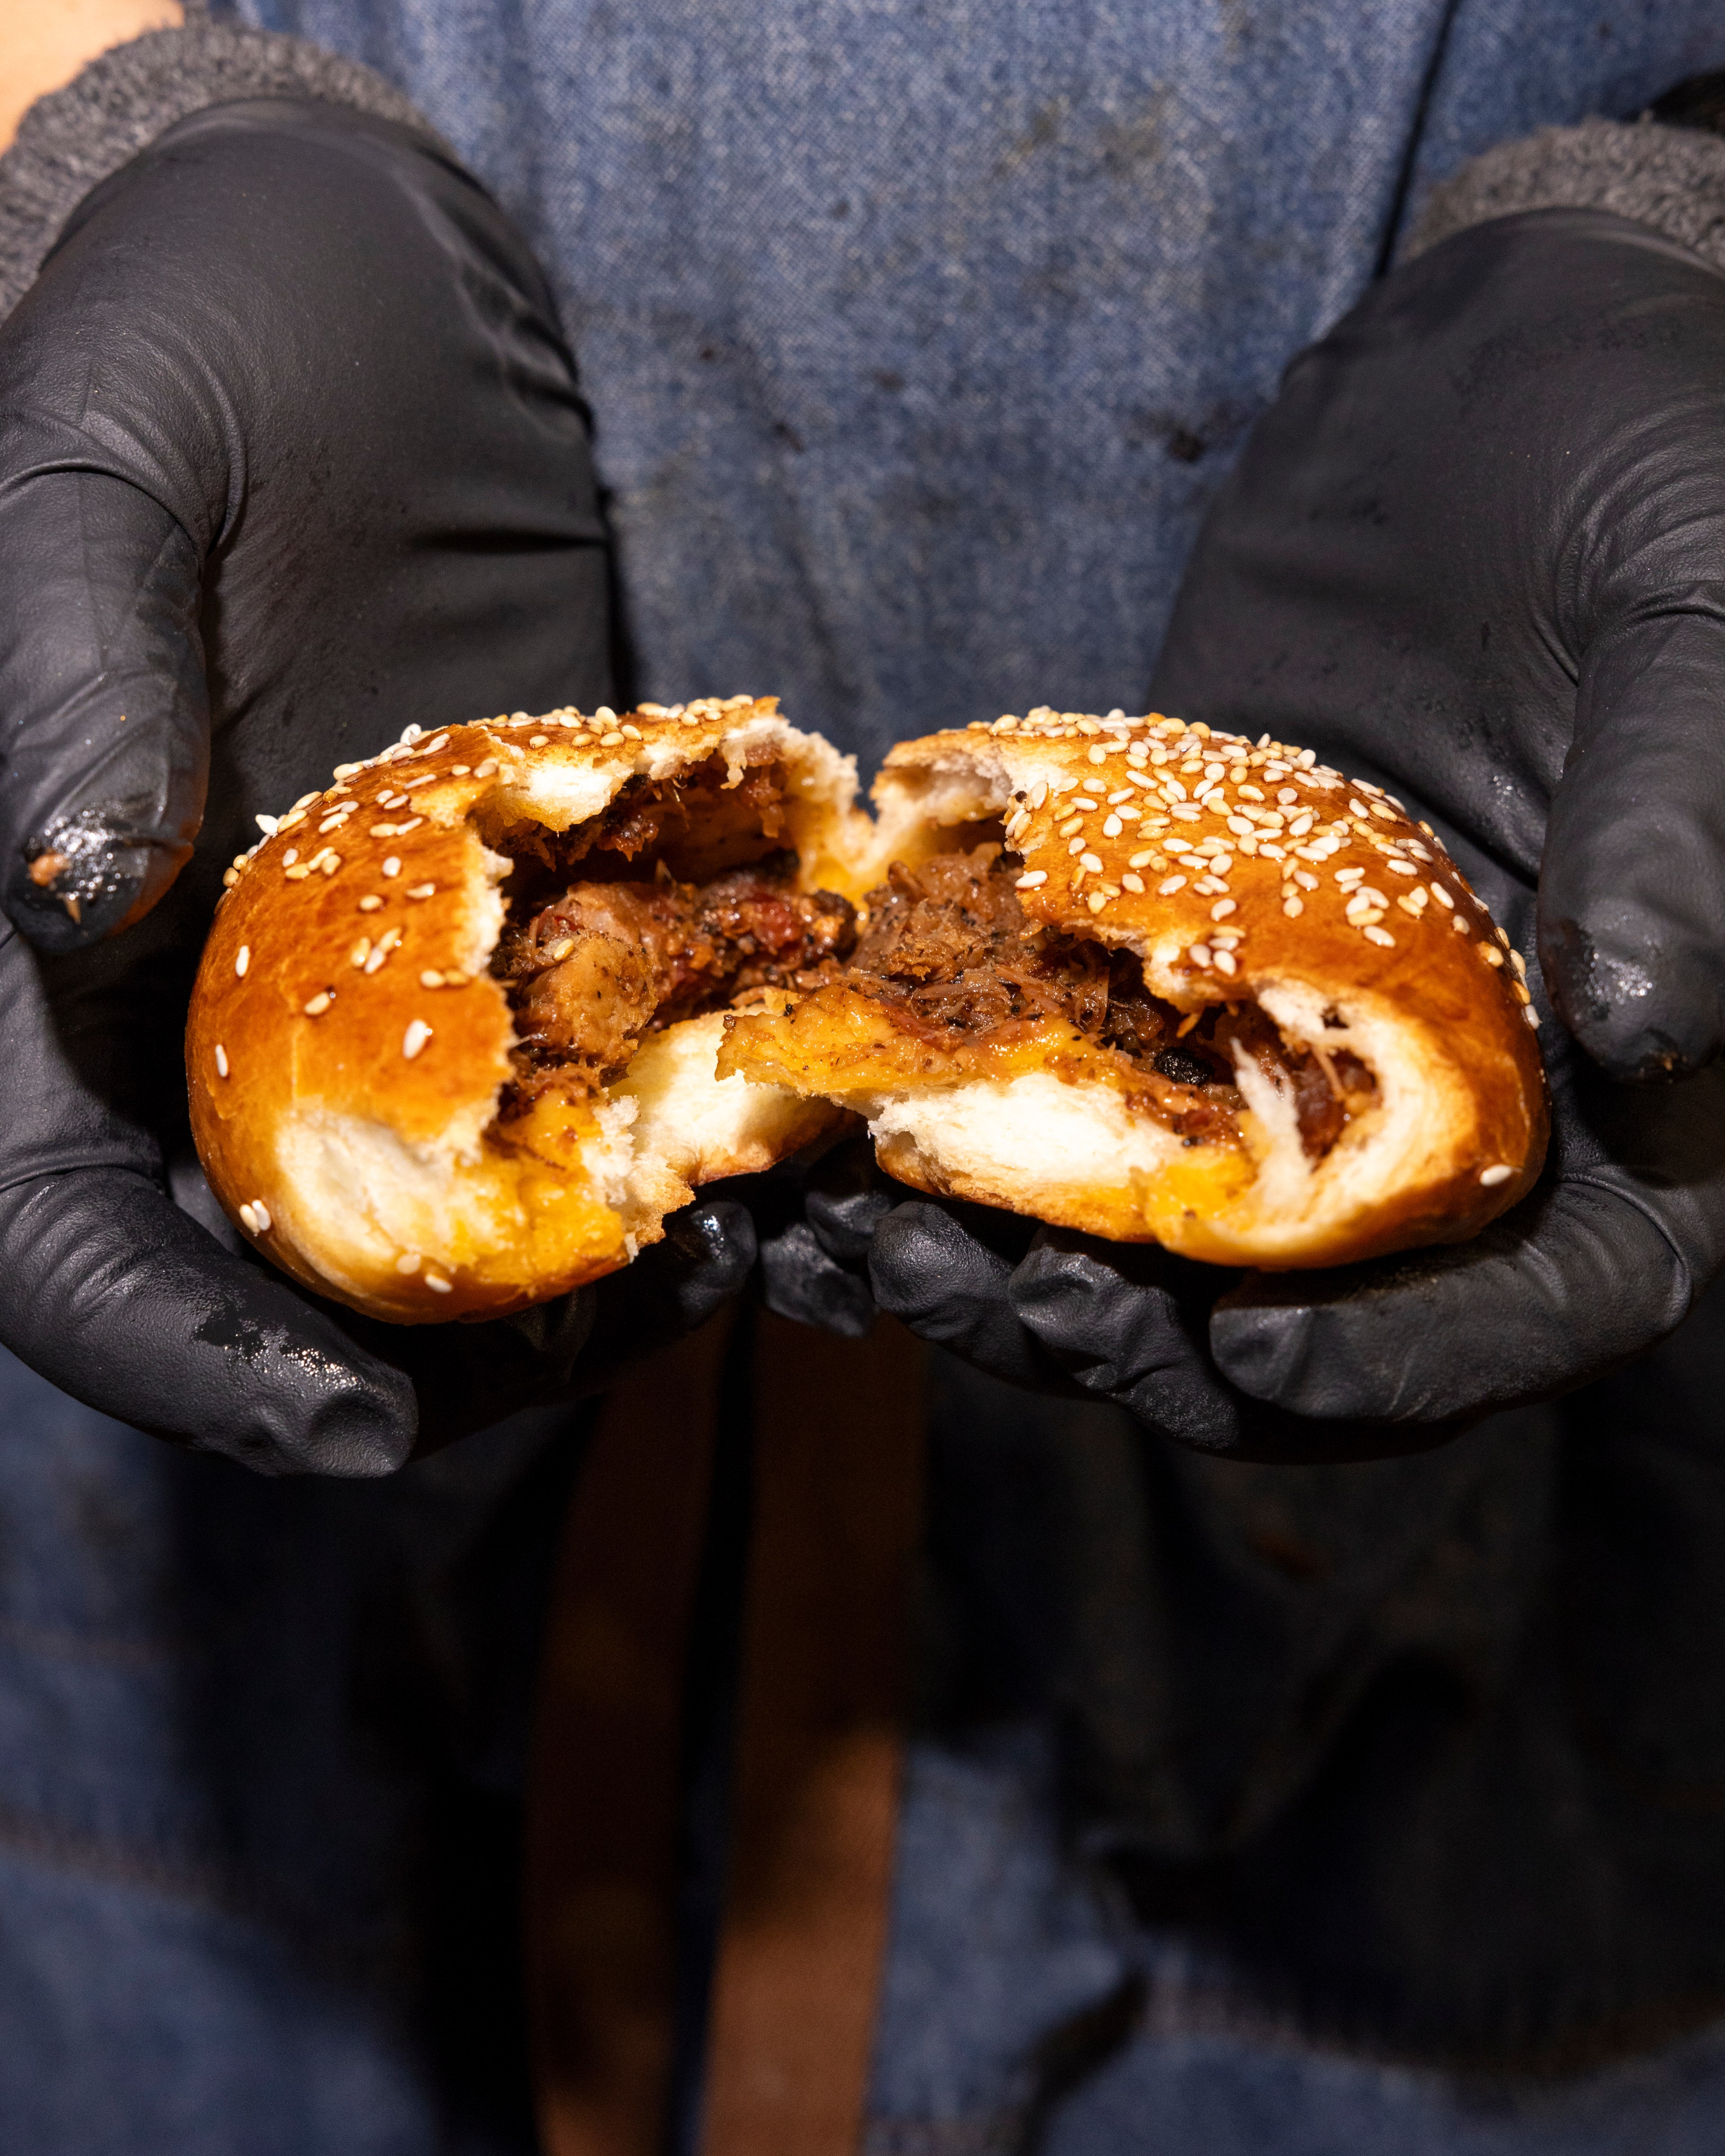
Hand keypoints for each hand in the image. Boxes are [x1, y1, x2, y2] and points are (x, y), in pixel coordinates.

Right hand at [0, 97, 748, 1472]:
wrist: (339, 282)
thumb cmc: (172, 334)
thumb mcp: (91, 477)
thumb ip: (64, 682)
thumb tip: (62, 892)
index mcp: (45, 960)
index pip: (64, 1232)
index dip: (187, 1355)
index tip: (355, 1433)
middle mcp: (188, 1003)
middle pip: (274, 1263)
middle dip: (433, 1346)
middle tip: (622, 1335)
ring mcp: (350, 972)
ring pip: (434, 1198)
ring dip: (568, 1261)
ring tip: (717, 1254)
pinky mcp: (496, 910)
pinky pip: (560, 1061)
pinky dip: (645, 1116)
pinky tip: (751, 1123)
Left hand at [769, 208, 1724, 1450]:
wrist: (1493, 385)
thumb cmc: (1650, 461)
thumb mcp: (1691, 623)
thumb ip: (1681, 831)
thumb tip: (1652, 1041)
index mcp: (1627, 1083)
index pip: (1545, 1300)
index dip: (1407, 1363)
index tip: (1251, 1361)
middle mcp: (1465, 1092)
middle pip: (1319, 1310)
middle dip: (1154, 1339)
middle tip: (994, 1298)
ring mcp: (1310, 1035)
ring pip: (1171, 1226)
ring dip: (1025, 1258)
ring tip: (878, 1231)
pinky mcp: (1184, 957)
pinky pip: (1080, 1076)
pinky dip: (972, 1118)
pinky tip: (848, 1119)